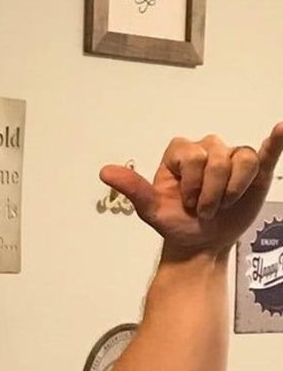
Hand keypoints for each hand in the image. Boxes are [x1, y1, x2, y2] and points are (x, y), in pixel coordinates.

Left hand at [100, 123, 282, 258]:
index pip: (193, 156)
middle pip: (218, 158)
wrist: (199, 242)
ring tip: (222, 206)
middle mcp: (206, 150)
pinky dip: (276, 141)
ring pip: (241, 160)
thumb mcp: (151, 208)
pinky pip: (265, 151)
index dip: (192, 183)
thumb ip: (133, 188)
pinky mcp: (254, 171)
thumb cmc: (175, 222)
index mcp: (180, 154)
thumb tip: (105, 171)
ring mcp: (231, 159)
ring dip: (233, 189)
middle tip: (203, 210)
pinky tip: (281, 128)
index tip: (185, 203)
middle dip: (211, 191)